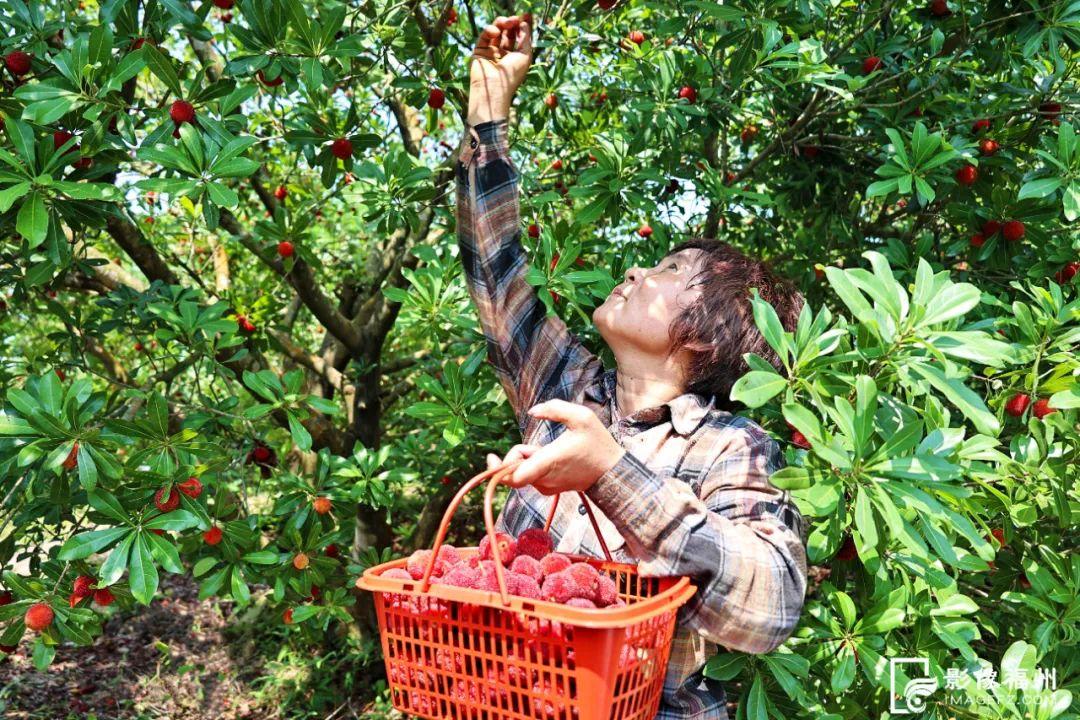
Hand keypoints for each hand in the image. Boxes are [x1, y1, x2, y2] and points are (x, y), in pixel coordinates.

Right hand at [467, 14, 533, 125]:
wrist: (494, 87)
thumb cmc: (512, 74)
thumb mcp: (525, 55)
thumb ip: (526, 37)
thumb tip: (524, 23)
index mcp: (514, 56)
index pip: (517, 37)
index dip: (521, 26)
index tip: (526, 16)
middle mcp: (502, 54)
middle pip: (506, 32)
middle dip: (512, 23)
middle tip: (515, 18)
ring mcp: (490, 52)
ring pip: (495, 31)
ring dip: (501, 23)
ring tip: (507, 22)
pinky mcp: (478, 51)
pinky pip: (484, 36)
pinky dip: (490, 30)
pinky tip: (495, 32)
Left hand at [490, 399, 625, 495]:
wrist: (612, 472)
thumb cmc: (598, 443)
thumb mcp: (582, 417)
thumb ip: (555, 408)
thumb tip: (533, 412)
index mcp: (549, 461)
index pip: (515, 477)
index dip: (498, 470)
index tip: (491, 457)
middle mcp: (545, 478)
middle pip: (513, 472)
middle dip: (515, 455)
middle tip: (531, 446)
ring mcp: (547, 486)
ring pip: (523, 472)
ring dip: (526, 459)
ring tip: (547, 449)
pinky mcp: (549, 488)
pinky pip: (531, 476)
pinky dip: (533, 465)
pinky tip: (549, 457)